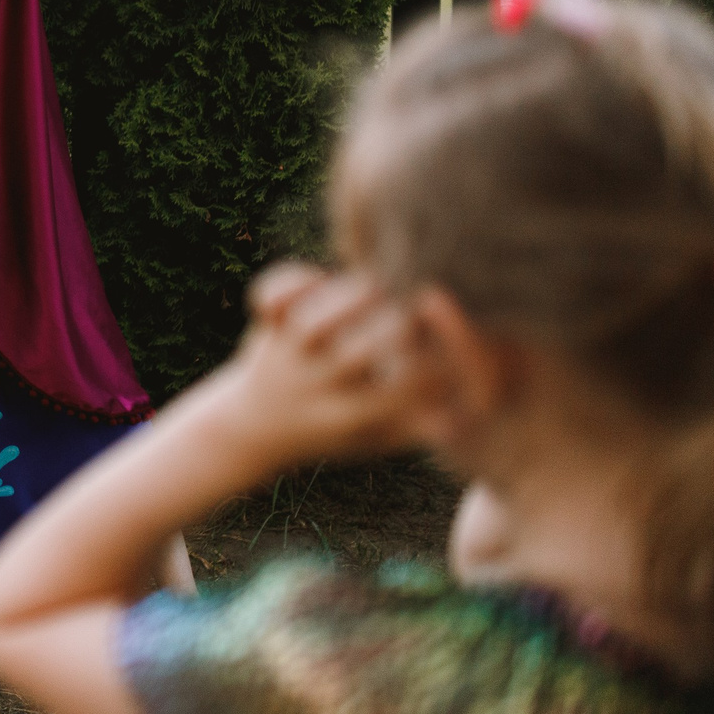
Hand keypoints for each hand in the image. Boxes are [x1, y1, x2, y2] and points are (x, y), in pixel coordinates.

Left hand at [212, 262, 434, 467]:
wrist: (252, 431)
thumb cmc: (334, 430)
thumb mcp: (376, 439)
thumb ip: (419, 425)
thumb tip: (462, 413)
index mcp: (350, 417)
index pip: (402, 391)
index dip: (436, 364)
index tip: (452, 346)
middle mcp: (315, 387)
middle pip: (359, 352)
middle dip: (397, 326)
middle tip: (420, 305)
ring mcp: (286, 357)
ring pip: (314, 322)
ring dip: (350, 297)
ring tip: (378, 287)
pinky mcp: (266, 328)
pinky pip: (271, 298)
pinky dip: (291, 280)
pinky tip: (320, 275)